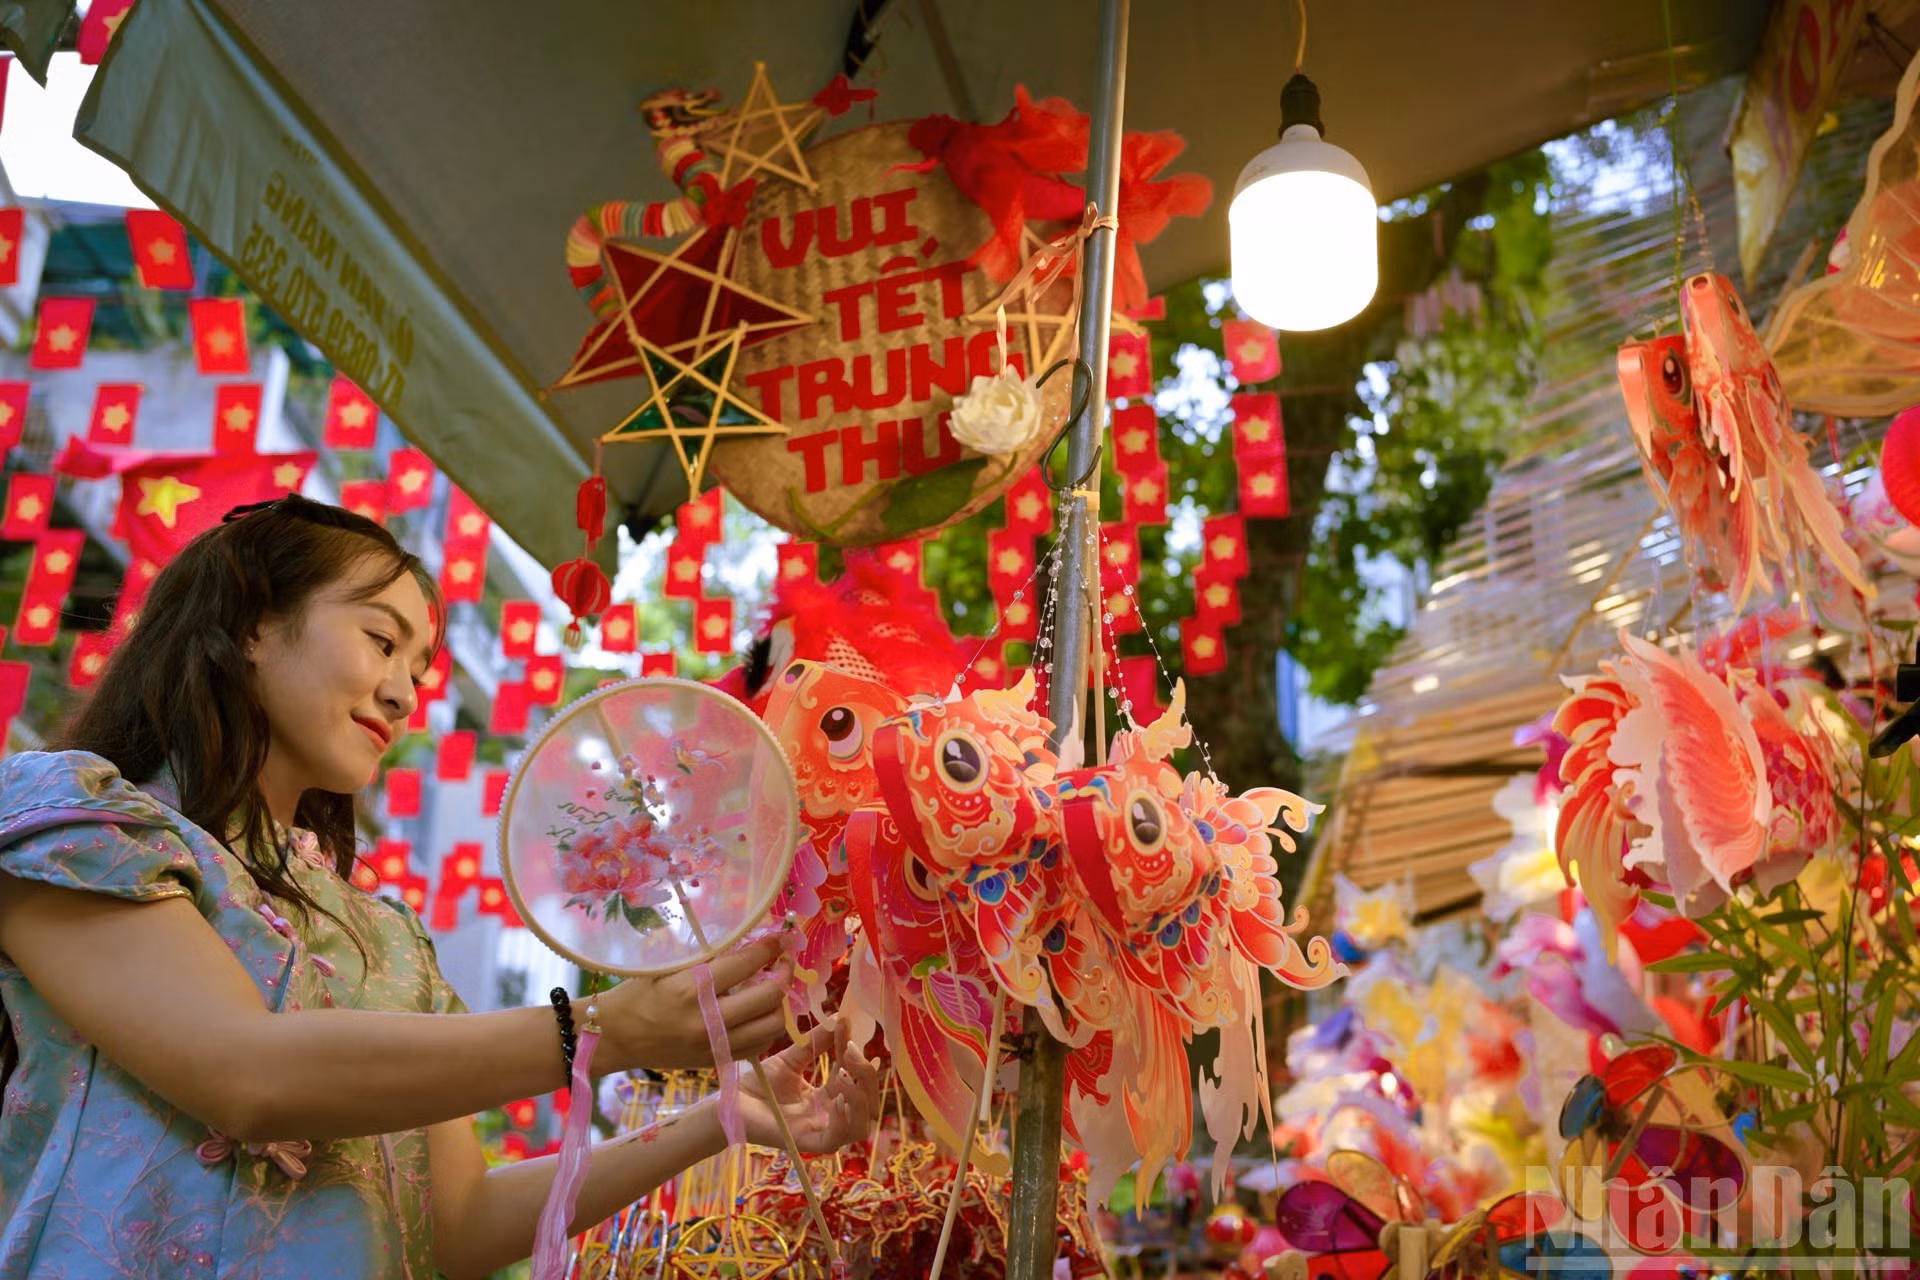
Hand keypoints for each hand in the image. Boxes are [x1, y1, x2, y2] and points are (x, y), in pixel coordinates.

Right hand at [592, 937, 791, 1070]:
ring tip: (774, 986)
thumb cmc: (637, 994)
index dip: (772, 946)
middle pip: (770, 995)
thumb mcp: (670, 967)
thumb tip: (750, 941)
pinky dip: (766, 1027)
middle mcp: (707, 1020)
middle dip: (785, 972)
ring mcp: (714, 1045)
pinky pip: (758, 1046)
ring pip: (772, 1025)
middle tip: (783, 960)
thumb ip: (710, 958)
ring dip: (781, 1003)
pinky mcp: (715, 1061)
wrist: (613, 1037)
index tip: (785, 935)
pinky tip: (760, 1012)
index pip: (747, 962)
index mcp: (692, 988)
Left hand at [737, 1016, 879, 1154]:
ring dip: (860, 1099)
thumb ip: (818, 1042)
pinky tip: (835, 1098)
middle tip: (850, 1051)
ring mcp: (820, 1131)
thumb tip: (841, 1018)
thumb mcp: (794, 1057)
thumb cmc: (760, 1082)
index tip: (847, 1029)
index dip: (859, 1056)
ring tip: (844, 1076)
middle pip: (869, 1106)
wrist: (732, 1099)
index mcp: (829, 1097)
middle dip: (867, 1076)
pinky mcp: (806, 1143)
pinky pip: (837, 1139)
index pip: (858, 1080)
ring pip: (861, 1127)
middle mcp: (830, 1116)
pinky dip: (842, 1118)